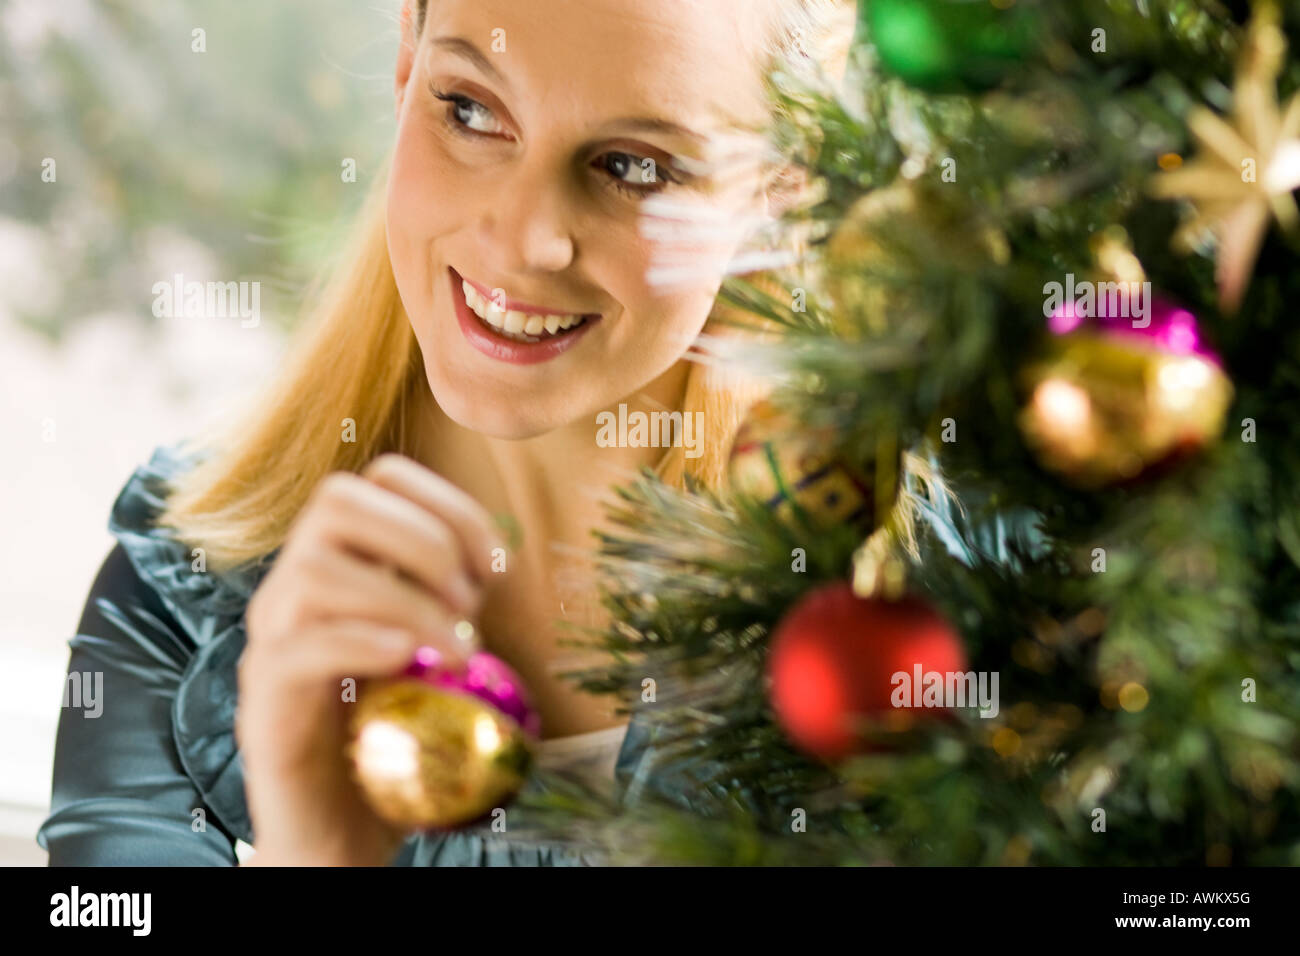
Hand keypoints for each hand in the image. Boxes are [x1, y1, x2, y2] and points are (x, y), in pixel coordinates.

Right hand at [236, 453, 502, 864]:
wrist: (337, 836)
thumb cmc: (394, 740)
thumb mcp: (434, 656)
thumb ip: (452, 604)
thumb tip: (501, 557)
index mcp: (339, 567)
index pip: (378, 477)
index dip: (447, 503)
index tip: (498, 565)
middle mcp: (294, 591)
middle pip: (335, 499)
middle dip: (421, 538)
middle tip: (470, 604)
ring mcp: (270, 645)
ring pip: (313, 569)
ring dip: (402, 598)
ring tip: (455, 648)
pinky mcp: (264, 708)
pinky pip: (294, 650)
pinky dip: (362, 642)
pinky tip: (410, 663)